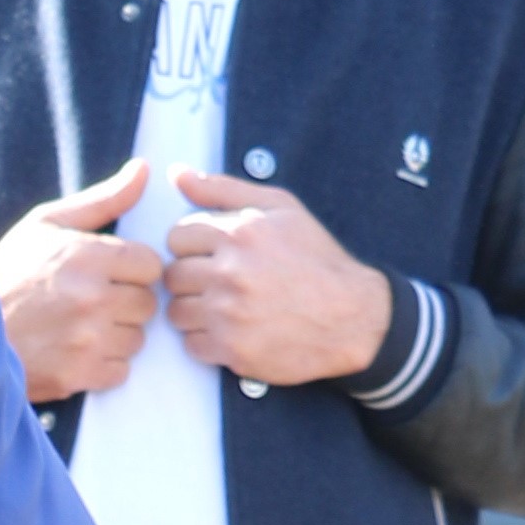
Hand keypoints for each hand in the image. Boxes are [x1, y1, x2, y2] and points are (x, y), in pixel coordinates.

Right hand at [0, 160, 159, 397]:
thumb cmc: (8, 272)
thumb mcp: (48, 225)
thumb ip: (103, 199)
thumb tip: (144, 169)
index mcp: (89, 256)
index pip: (151, 265)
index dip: (133, 270)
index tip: (111, 274)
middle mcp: (92, 298)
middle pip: (147, 303)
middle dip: (126, 302)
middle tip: (94, 302)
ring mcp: (86, 340)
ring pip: (137, 339)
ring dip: (117, 335)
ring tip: (83, 327)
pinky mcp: (78, 375)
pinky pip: (121, 371)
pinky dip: (104, 365)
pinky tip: (77, 351)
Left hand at [163, 175, 395, 386]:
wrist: (352, 317)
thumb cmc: (316, 260)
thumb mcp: (280, 208)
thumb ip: (223, 189)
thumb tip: (176, 174)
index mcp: (240, 233)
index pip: (176, 236)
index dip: (194, 245)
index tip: (215, 254)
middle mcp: (230, 273)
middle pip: (172, 274)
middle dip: (192, 277)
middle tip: (222, 281)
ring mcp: (229, 315)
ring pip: (176, 311)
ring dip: (195, 309)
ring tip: (226, 306)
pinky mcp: (232, 351)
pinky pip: (191, 344)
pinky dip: (207, 340)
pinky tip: (233, 330)